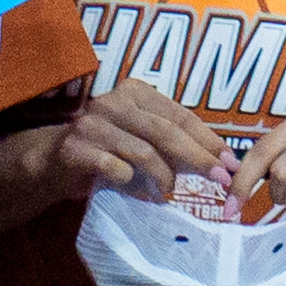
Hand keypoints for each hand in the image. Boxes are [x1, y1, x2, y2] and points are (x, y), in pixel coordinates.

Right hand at [38, 78, 233, 204]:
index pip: (181, 116)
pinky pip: (115, 168)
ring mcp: (91, 123)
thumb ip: (178, 145)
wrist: (53, 163)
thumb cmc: (110, 151)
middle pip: (166, 132)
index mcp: (135, 92)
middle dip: (198, 158)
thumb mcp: (145, 141)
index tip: (231, 163)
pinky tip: (140, 194)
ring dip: (163, 177)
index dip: (209, 141)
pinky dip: (132, 184)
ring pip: (143, 152)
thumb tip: (224, 163)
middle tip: (219, 179)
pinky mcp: (75, 149)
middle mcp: (112, 101)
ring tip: (169, 193)